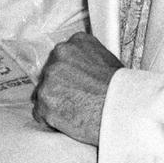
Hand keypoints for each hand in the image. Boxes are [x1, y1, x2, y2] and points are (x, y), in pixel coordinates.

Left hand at [33, 31, 122, 145]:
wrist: (123, 110)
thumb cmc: (121, 91)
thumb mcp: (110, 61)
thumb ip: (88, 60)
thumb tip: (82, 68)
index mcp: (76, 42)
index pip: (62, 55)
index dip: (69, 72)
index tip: (76, 81)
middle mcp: (60, 55)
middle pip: (50, 72)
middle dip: (60, 86)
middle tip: (77, 98)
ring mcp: (50, 79)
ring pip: (44, 92)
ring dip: (55, 102)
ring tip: (76, 111)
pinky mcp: (44, 102)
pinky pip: (40, 112)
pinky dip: (51, 119)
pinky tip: (69, 121)